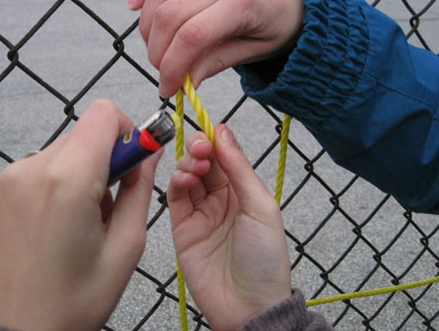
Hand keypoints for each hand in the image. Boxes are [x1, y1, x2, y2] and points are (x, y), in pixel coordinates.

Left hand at [0, 100, 161, 330]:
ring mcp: (3, 179)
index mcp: (67, 181)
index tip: (131, 161)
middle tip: (106, 203)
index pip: (103, 115)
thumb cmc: (75, 300)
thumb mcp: (126, 246)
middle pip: (82, 134)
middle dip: (103, 159)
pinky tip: (51, 222)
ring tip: (76, 219)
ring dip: (76, 173)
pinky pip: (33, 169)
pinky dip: (50, 184)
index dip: (126, 131)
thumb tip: (149, 153)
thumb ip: (140, 189)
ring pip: (58, 152)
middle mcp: (28, 169)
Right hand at [128, 0, 303, 97]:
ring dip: (148, 29)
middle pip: (169, 15)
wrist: (289, 0)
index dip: (173, 66)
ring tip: (158, 53)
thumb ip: (216, 63)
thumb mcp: (253, 54)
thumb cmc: (274, 27)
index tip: (168, 89)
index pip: (193, 35)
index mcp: (241, 4)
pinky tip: (134, 8)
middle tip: (166, 76)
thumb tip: (184, 82)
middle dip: (158, 53)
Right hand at [167, 124, 290, 329]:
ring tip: (194, 166)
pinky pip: (174, 196)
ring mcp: (199, 211)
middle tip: (200, 148)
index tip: (210, 132)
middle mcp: (220, 198)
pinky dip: (176, 181)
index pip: (225, 157)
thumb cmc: (264, 260)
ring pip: (186, 175)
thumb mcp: (261, 207)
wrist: (247, 306)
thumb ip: (240, 169)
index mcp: (243, 191)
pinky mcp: (182, 226)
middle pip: (204, 162)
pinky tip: (184, 177)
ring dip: (187, 163)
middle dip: (199, 148)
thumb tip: (224, 132)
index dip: (216, 141)